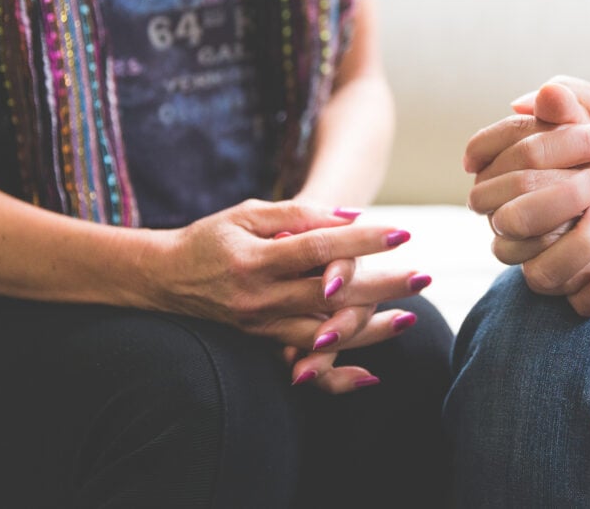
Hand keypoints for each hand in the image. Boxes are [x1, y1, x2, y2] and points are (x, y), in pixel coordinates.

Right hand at [145, 199, 429, 391]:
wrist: (165, 279)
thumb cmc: (212, 238)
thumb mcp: (247, 214)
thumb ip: (297, 215)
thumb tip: (352, 217)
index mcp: (256, 261)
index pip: (318, 250)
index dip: (361, 242)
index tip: (401, 233)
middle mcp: (260, 300)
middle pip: (331, 296)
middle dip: (381, 286)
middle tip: (423, 276)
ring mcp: (261, 328)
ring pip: (325, 334)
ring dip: (370, 329)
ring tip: (409, 317)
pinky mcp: (263, 344)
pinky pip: (304, 361)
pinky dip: (338, 373)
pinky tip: (372, 375)